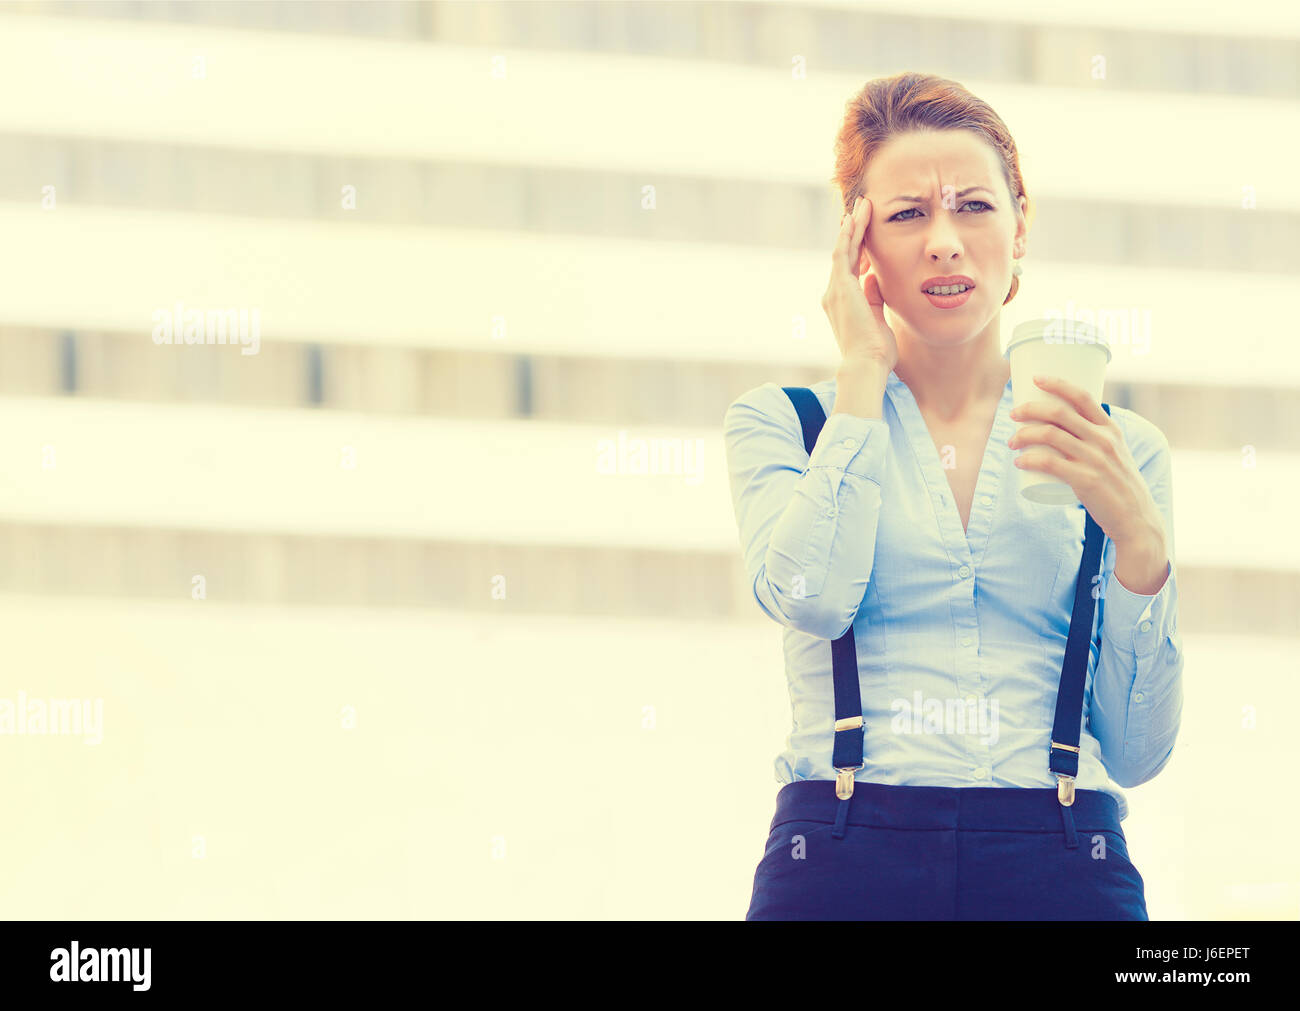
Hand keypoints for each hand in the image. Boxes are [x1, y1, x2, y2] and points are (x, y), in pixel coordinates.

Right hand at [821, 195, 898, 370]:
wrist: (866, 364)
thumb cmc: (876, 352)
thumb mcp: (878, 318)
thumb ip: (875, 298)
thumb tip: (875, 279)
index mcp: (843, 303)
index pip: (851, 268)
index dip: (859, 248)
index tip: (866, 231)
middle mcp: (834, 294)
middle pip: (844, 254)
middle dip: (853, 230)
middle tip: (861, 208)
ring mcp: (835, 290)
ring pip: (843, 249)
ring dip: (853, 226)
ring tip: (863, 205)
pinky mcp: (841, 287)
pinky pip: (844, 252)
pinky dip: (850, 233)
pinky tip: (857, 217)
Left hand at [1007, 375, 1165, 548]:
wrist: (1136, 518)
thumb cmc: (1118, 484)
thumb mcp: (1115, 454)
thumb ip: (1095, 439)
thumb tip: (1062, 429)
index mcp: (1110, 429)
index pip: (1082, 397)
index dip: (1057, 384)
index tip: (1035, 379)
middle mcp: (1103, 440)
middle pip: (1059, 414)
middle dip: (1029, 410)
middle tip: (1013, 415)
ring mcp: (1095, 460)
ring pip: (1050, 436)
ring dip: (1023, 436)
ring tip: (1012, 443)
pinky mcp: (1086, 481)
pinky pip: (1049, 463)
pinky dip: (1029, 460)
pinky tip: (1019, 462)